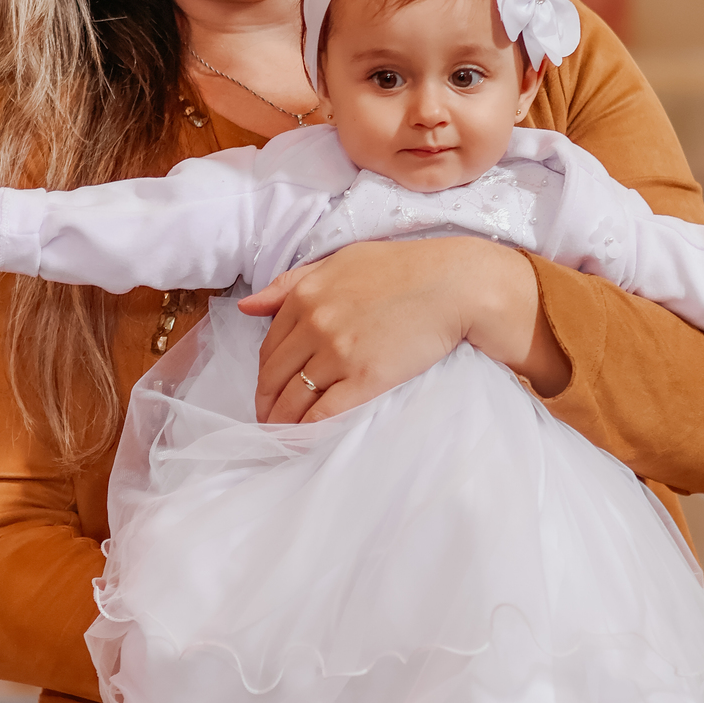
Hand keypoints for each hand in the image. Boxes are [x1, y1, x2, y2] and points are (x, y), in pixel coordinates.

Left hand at [238, 237, 570, 423]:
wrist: (454, 284)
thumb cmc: (404, 268)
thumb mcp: (341, 261)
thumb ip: (291, 283)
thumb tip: (248, 306)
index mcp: (306, 295)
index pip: (269, 346)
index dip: (264, 374)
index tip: (267, 390)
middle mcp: (315, 324)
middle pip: (275, 376)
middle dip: (267, 403)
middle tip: (267, 420)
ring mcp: (338, 352)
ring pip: (294, 399)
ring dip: (282, 422)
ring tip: (282, 436)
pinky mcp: (365, 378)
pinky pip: (324, 412)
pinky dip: (309, 431)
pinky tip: (306, 441)